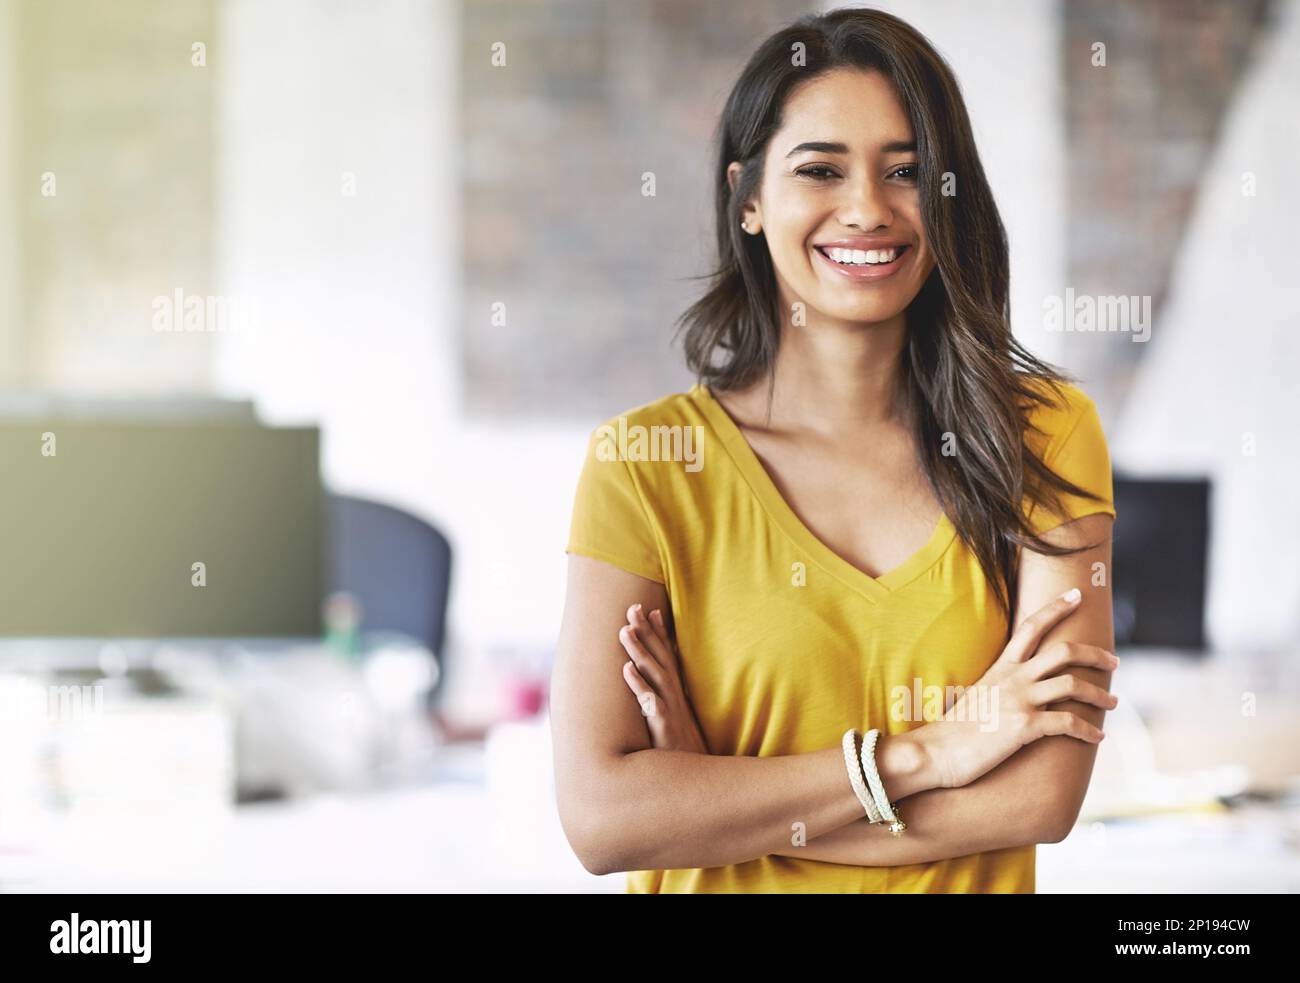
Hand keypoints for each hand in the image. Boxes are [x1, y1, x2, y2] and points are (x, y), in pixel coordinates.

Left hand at [617, 603, 709, 753]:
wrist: (695, 785)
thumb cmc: (682, 754)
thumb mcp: (677, 724)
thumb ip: (667, 705)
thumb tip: (655, 691)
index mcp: (677, 695)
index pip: (669, 657)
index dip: (660, 634)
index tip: (652, 610)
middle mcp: (675, 698)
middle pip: (661, 658)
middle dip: (648, 632)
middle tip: (633, 607)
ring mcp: (671, 711)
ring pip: (654, 675)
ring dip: (640, 652)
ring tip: (625, 630)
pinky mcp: (664, 728)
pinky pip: (650, 703)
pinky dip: (639, 686)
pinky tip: (626, 670)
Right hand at [916, 589, 1119, 788]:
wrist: (935, 750)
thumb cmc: (954, 729)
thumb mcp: (978, 696)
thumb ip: (999, 688)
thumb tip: (1014, 691)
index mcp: (1001, 668)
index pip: (1031, 628)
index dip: (1056, 608)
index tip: (1077, 595)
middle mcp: (1013, 678)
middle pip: (1063, 652)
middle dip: (1095, 654)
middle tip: (1113, 660)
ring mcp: (1019, 700)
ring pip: (1073, 685)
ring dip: (1100, 694)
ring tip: (1113, 702)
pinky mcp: (1024, 726)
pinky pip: (1068, 723)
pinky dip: (1088, 730)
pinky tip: (1098, 736)